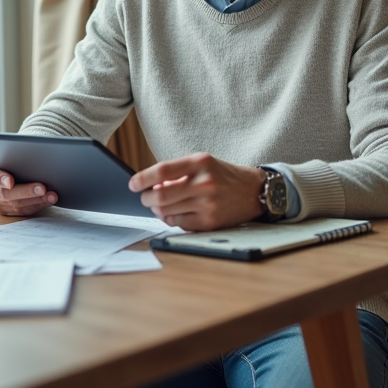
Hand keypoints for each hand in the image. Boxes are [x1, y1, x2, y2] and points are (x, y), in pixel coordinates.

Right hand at [0, 158, 58, 216]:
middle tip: (42, 187)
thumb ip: (14, 154)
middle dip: (26, 191)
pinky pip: (24, 211)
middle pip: (5, 193)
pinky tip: (50, 199)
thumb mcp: (8, 151)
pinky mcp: (8, 210)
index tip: (11, 181)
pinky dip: (39, 205)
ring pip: (16, 205)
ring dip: (37, 200)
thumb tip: (34, 153)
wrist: (11, 165)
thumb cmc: (10, 157)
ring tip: (52, 195)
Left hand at [128, 153, 262, 230]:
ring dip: (157, 210)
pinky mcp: (210, 222)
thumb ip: (177, 172)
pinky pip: (179, 224)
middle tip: (145, 198)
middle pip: (160, 196)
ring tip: (160, 206)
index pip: (162, 170)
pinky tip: (175, 214)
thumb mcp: (203, 163)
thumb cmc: (224, 176)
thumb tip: (150, 186)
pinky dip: (171, 220)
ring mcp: (208, 204)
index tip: (132, 184)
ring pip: (167, 212)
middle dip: (146, 199)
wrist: (255, 191)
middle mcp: (204, 183)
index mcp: (200, 163)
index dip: (142, 178)